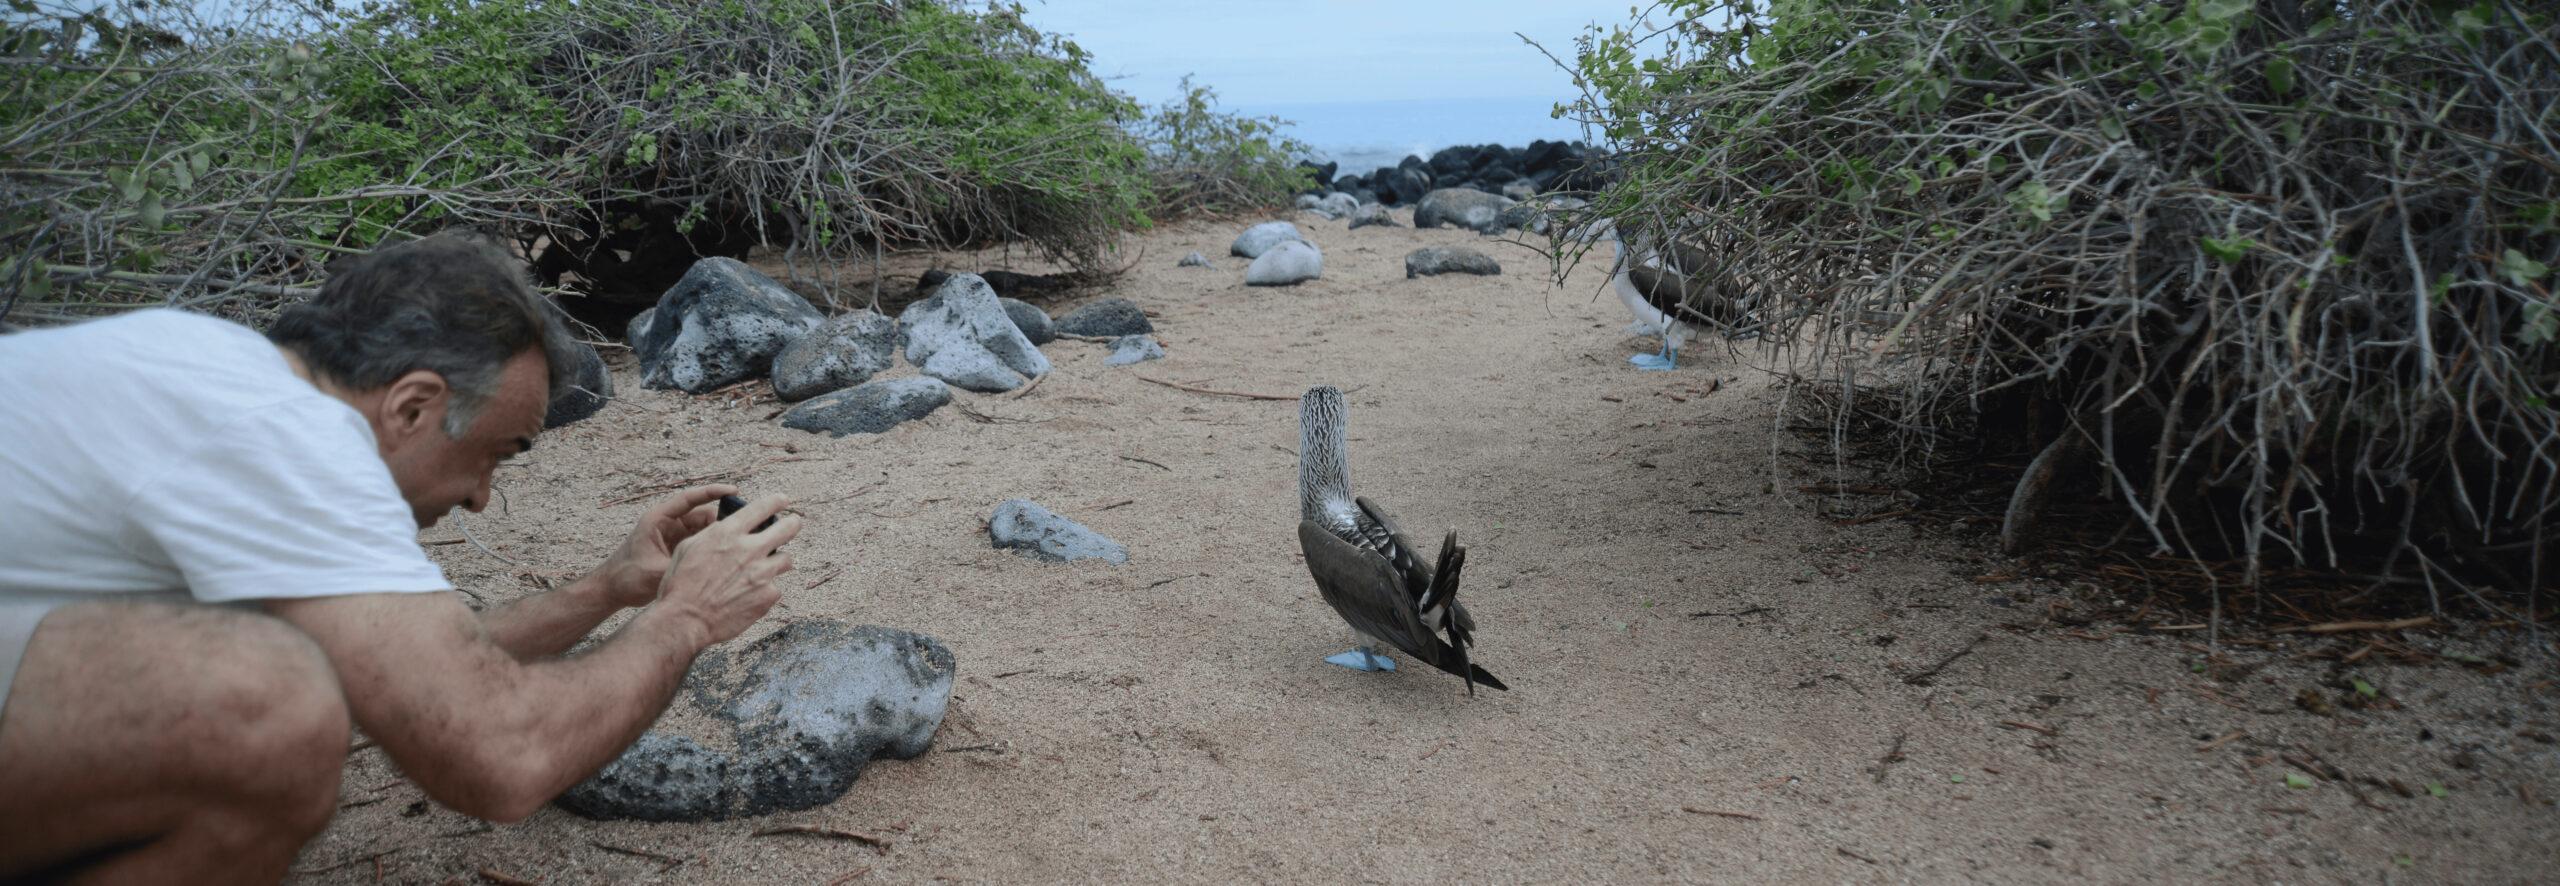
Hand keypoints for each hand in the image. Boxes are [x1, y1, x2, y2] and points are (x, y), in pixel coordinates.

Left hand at [588, 485, 736, 609]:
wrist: (612, 590)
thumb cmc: (627, 577)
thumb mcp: (656, 571)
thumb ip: (683, 564)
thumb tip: (712, 563)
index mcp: (659, 519)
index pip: (690, 499)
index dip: (713, 492)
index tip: (734, 490)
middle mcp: (669, 524)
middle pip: (703, 515)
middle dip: (722, 521)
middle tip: (741, 532)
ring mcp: (675, 537)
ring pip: (704, 530)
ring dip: (718, 537)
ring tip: (736, 547)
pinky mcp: (678, 549)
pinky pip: (700, 543)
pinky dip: (712, 548)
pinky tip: (725, 558)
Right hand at [650, 494, 798, 645]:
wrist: (685, 619)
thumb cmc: (681, 584)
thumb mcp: (690, 547)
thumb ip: (714, 534)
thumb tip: (729, 526)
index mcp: (728, 533)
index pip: (763, 507)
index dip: (776, 501)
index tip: (782, 500)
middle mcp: (749, 549)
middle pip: (789, 528)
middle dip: (793, 523)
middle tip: (792, 524)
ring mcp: (762, 573)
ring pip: (786, 559)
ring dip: (777, 561)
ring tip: (763, 569)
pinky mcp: (768, 595)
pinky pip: (775, 587)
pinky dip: (766, 589)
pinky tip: (749, 596)